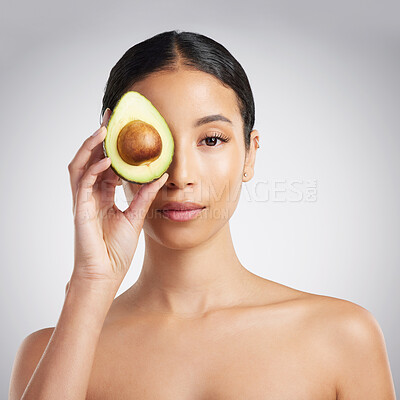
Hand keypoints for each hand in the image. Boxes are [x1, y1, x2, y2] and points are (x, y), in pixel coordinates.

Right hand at [67, 108, 167, 290]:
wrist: (106, 274)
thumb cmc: (117, 249)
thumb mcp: (136, 217)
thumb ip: (145, 196)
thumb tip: (162, 176)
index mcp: (103, 196)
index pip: (106, 165)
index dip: (113, 147)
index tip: (124, 130)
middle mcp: (91, 194)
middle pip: (91, 159)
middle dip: (99, 137)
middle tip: (111, 117)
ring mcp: (83, 200)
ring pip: (81, 165)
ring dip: (91, 146)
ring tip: (104, 129)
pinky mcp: (79, 209)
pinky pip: (83, 183)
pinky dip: (94, 169)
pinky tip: (107, 159)